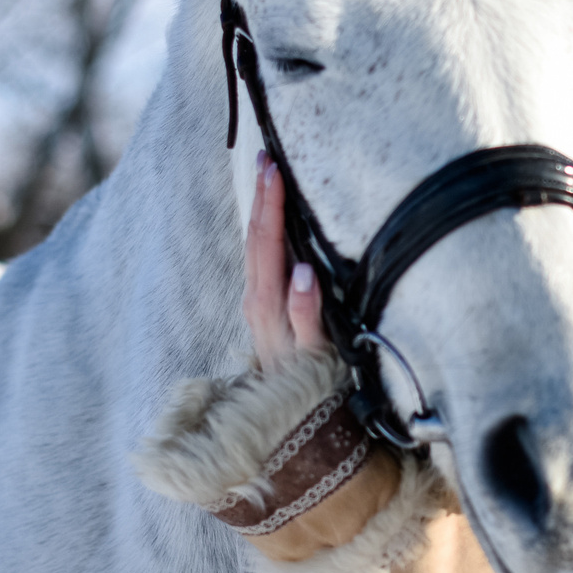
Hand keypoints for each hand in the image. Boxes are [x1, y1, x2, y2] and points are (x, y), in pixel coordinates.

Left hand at [246, 151, 327, 370]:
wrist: (296, 417)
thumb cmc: (316, 384)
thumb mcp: (317, 354)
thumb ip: (306, 314)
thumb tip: (303, 272)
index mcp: (268, 306)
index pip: (268, 245)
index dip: (271, 206)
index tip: (275, 170)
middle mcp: (257, 302)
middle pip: (256, 240)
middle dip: (262, 197)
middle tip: (267, 155)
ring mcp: (257, 304)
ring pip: (254, 247)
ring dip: (260, 209)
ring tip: (266, 172)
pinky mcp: (263, 308)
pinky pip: (259, 260)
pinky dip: (263, 231)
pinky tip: (270, 213)